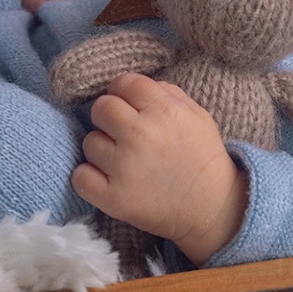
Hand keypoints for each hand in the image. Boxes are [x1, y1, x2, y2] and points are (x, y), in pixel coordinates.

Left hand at [72, 74, 247, 264]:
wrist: (212, 208)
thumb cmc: (203, 158)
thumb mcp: (197, 116)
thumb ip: (167, 93)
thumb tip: (133, 87)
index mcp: (164, 111)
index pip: (124, 82)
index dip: (124, 91)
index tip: (128, 105)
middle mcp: (141, 135)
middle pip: (101, 108)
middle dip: (109, 117)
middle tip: (122, 132)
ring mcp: (124, 167)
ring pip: (89, 142)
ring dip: (102, 149)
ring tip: (121, 160)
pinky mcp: (113, 198)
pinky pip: (80, 177)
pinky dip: (89, 178)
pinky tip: (107, 179)